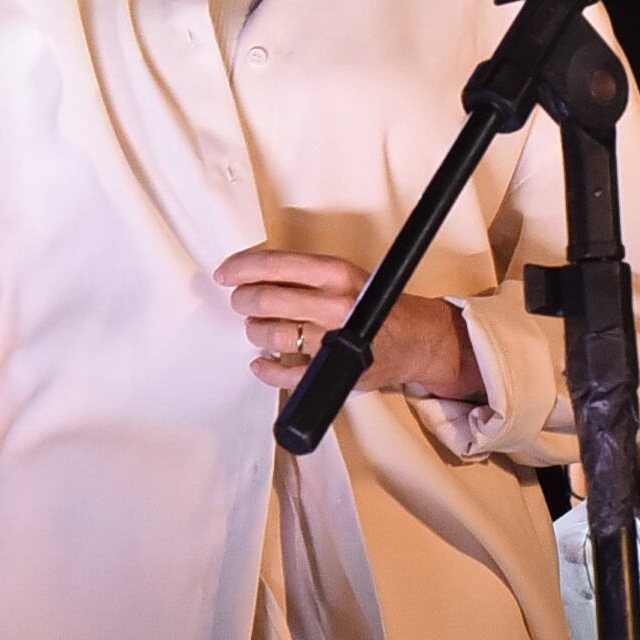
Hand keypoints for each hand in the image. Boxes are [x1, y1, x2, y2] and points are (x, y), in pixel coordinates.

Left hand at [217, 248, 479, 404]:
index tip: (225, 273)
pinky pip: (284, 375)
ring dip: (254, 332)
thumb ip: (304, 274)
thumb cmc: (372, 304)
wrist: (414, 339)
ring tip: (256, 329)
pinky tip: (262, 362)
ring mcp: (333, 340)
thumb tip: (251, 273)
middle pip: (266, 300)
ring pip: (270, 335)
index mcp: (336, 274)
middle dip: (244, 301)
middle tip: (241, 302)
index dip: (242, 268)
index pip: (276, 264)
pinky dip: (266, 369)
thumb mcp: (344, 275)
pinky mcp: (333, 373)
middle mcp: (335, 304)